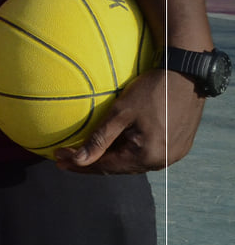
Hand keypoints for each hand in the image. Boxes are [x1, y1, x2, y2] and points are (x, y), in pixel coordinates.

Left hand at [54, 68, 204, 173]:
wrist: (187, 76)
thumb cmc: (151, 91)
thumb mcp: (120, 113)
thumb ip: (99, 139)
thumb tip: (78, 161)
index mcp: (146, 156)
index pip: (105, 167)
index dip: (80, 165)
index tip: (58, 160)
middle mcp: (161, 162)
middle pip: (119, 167)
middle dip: (92, 162)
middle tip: (67, 157)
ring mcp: (172, 156)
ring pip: (133, 162)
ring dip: (110, 158)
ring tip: (86, 152)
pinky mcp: (177, 146)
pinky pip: (146, 154)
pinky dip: (127, 151)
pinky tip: (114, 144)